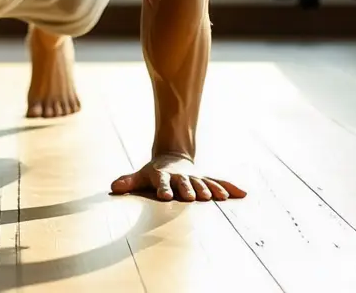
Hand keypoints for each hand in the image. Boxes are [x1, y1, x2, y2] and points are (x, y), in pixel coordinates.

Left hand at [110, 153, 245, 201]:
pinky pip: (219, 182)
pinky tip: (242, 194)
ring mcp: (195, 178)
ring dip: (210, 190)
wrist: (173, 157)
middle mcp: (182, 177)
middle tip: (193, 197)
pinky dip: (230, 187)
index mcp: (164, 176)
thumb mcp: (141, 176)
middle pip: (186, 183)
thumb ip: (128, 182)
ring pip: (204, 183)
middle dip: (190, 189)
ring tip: (218, 198)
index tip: (165, 196)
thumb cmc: (154, 172)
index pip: (163, 183)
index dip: (163, 188)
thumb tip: (113, 187)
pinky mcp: (206, 179)